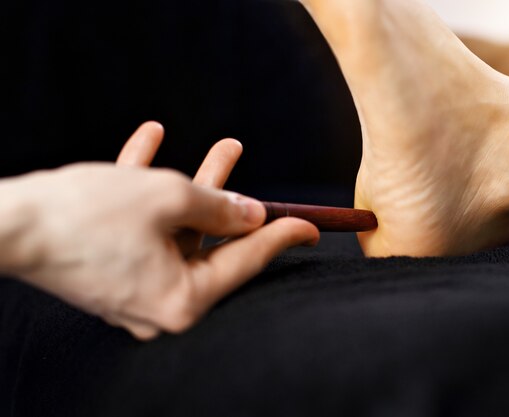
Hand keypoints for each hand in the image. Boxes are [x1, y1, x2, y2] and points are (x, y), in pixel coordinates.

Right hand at [12, 122, 318, 339]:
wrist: (6, 225)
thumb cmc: (86, 215)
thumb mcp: (167, 197)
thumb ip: (218, 205)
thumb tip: (251, 213)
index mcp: (184, 300)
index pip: (246, 263)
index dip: (282, 237)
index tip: (312, 226)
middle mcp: (162, 304)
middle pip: (210, 241)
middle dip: (223, 191)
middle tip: (237, 152)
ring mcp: (136, 289)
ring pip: (177, 229)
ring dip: (189, 183)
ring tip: (214, 144)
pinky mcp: (112, 271)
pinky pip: (141, 230)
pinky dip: (148, 191)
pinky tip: (150, 141)